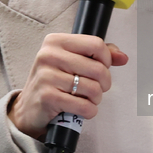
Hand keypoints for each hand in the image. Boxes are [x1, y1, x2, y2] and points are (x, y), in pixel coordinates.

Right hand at [8, 33, 127, 138]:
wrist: (29, 108)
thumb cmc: (54, 82)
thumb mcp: (72, 61)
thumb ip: (98, 55)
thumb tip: (122, 57)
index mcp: (56, 41)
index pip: (96, 44)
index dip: (106, 60)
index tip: (101, 68)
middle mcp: (49, 55)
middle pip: (98, 68)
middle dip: (104, 84)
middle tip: (97, 89)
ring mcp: (46, 76)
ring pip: (93, 88)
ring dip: (96, 99)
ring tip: (87, 99)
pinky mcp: (48, 97)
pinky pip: (84, 106)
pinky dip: (89, 111)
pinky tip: (82, 109)